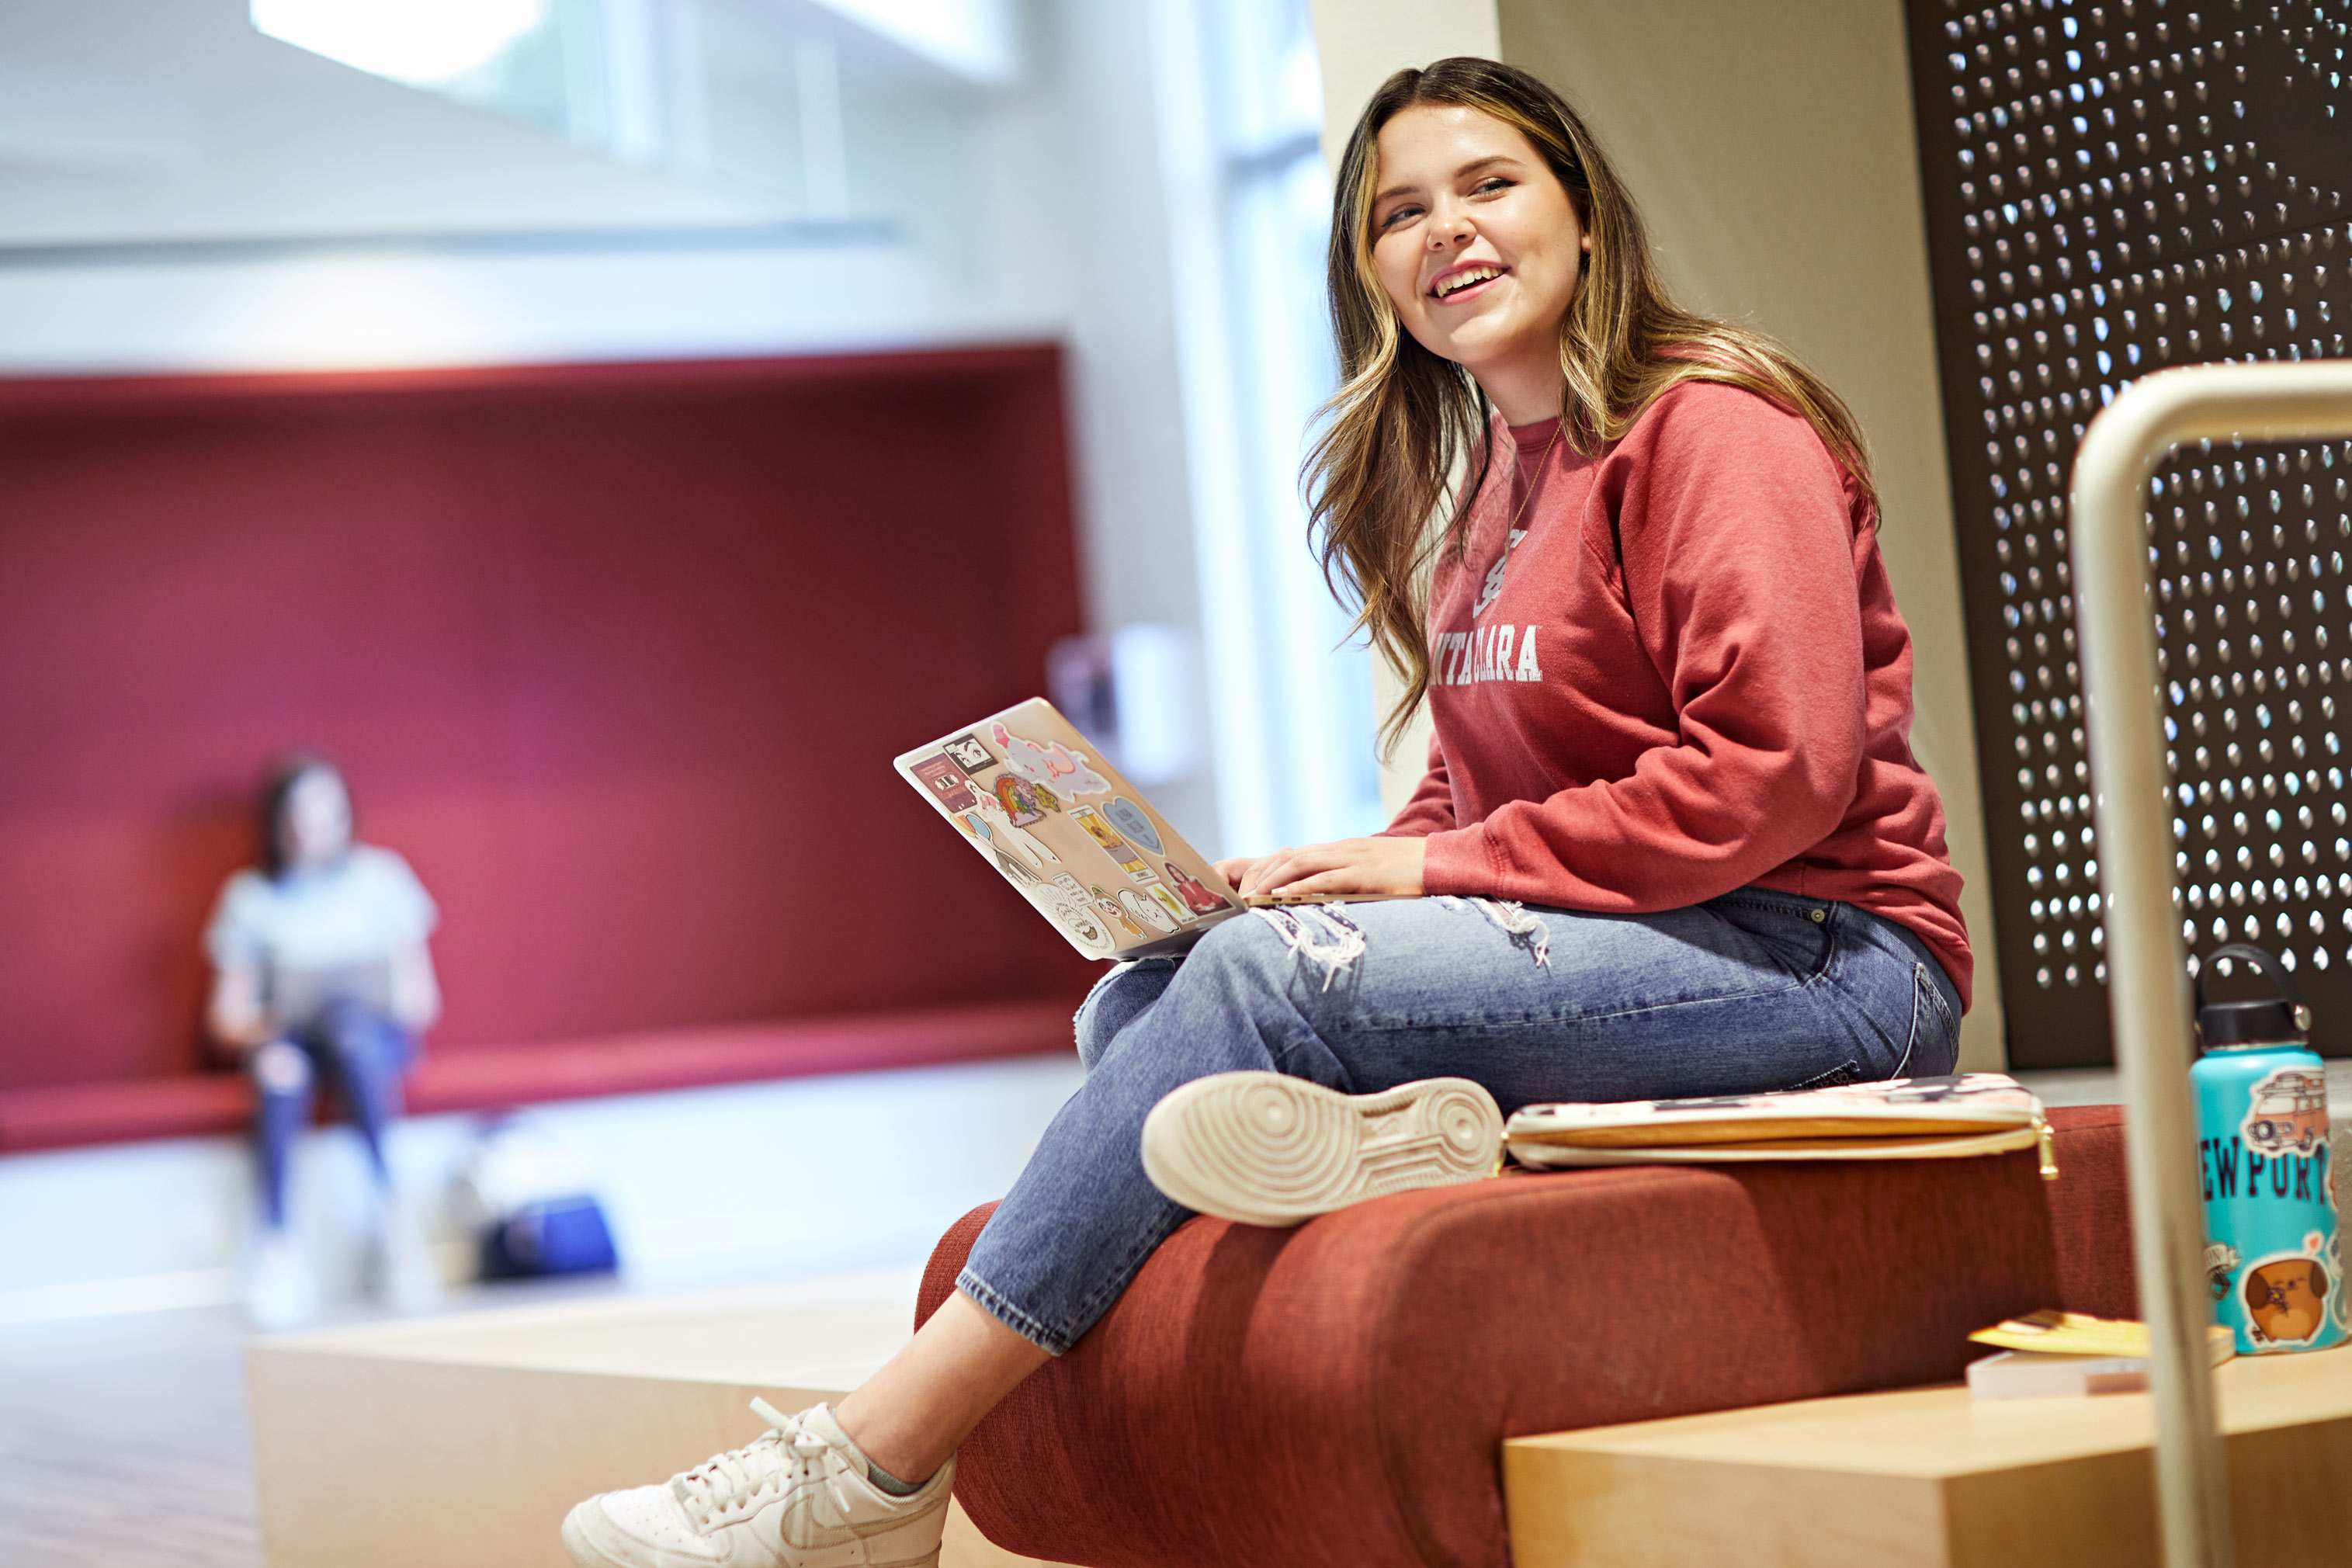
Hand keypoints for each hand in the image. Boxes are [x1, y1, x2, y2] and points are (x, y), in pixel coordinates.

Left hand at [1217, 836, 1425, 899]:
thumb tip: (1324, 903)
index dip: (1264, 869)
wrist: (1445, 863)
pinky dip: (1301, 887)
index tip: (1245, 888)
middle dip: (1259, 875)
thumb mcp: (1372, 876)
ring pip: (1301, 864)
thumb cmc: (1410, 874)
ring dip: (1271, 881)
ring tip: (1251, 899)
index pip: (1292, 855)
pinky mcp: (1366, 875)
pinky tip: (1281, 897)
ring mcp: (1352, 860)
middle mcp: (1340, 850)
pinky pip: (1327, 878)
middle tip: (1239, 898)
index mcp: (1340, 851)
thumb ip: (1348, 883)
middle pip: (1288, 857)